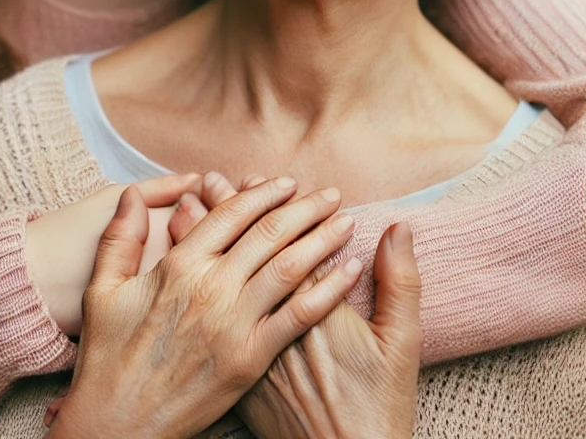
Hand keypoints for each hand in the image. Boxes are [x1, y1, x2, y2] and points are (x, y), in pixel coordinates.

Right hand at [48, 177, 362, 438]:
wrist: (116, 426)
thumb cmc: (106, 358)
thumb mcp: (103, 290)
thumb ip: (120, 237)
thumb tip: (131, 194)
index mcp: (179, 265)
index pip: (231, 214)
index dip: (262, 193)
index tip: (286, 182)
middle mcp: (211, 287)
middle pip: (269, 233)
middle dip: (304, 208)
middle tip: (330, 194)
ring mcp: (233, 323)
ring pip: (289, 267)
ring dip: (322, 238)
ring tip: (345, 221)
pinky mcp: (250, 358)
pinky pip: (298, 316)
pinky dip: (328, 290)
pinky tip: (348, 271)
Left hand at [196, 175, 422, 438]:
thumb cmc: (378, 407)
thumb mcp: (401, 344)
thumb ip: (400, 282)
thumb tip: (400, 227)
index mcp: (312, 307)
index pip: (283, 241)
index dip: (266, 208)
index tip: (252, 178)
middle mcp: (273, 322)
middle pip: (243, 254)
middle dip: (225, 214)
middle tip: (211, 179)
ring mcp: (252, 349)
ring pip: (220, 281)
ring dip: (203, 242)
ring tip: (188, 206)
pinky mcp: (240, 375)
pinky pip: (209, 317)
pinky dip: (199, 286)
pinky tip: (184, 265)